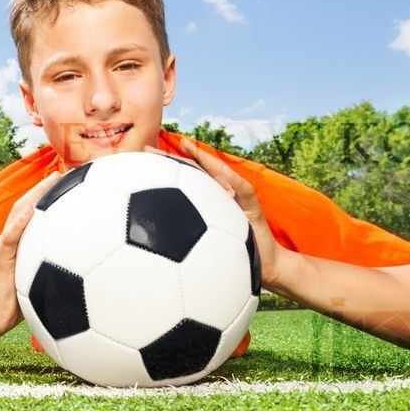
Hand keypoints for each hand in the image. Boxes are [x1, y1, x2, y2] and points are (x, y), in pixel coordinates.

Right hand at [0, 170, 62, 337]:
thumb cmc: (20, 302)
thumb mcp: (44, 285)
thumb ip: (61, 274)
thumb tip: (92, 275)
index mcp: (27, 243)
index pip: (40, 213)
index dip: (56, 196)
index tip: (76, 181)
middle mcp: (16, 238)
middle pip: (30, 205)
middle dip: (48, 187)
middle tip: (69, 171)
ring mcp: (5, 245)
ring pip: (20, 213)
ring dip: (35, 195)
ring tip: (52, 180)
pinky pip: (10, 237)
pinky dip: (20, 222)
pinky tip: (31, 211)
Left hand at [143, 138, 284, 289]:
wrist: (265, 266)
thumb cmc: (234, 258)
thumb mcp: (204, 251)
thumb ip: (186, 240)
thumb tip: (154, 241)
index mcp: (207, 204)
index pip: (183, 181)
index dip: (164, 169)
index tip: (143, 156)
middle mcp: (221, 196)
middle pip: (195, 171)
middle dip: (173, 157)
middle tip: (150, 146)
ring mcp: (236, 198)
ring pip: (217, 173)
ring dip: (203, 158)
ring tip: (186, 145)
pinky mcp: (253, 206)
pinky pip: (243, 190)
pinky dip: (233, 180)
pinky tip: (221, 170)